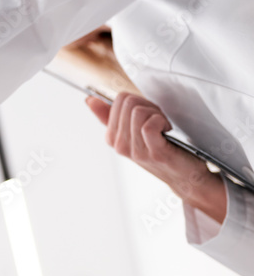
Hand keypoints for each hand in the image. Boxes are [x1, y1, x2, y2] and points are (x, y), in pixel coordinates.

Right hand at [88, 93, 225, 221]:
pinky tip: (167, 132)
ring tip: (163, 128)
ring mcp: (135, 150)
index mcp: (112, 137)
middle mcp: (119, 145)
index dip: (139, 102)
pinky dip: (162, 122)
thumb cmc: (161, 149)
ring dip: (157, 114)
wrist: (185, 175)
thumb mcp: (132, 132)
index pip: (119, 100)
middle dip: (148, 106)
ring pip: (139, 112)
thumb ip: (110, 116)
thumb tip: (90, 100)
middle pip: (129, 103)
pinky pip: (149, 125)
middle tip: (158, 122)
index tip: (148, 116)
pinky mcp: (153, 152)